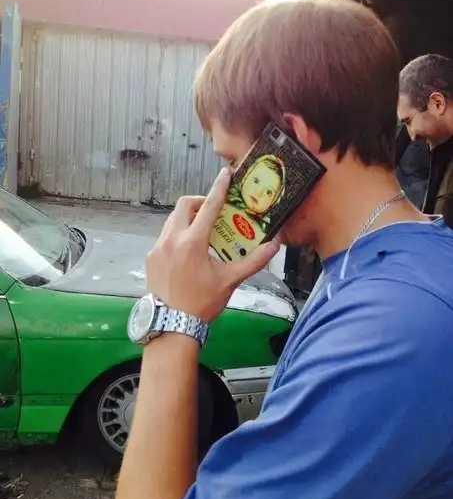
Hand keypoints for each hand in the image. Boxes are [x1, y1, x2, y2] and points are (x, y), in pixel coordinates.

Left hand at [146, 168, 279, 321]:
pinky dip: (177, 235)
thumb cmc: (202, 302)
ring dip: (187, 219)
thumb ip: (253, 262)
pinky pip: (164, 237)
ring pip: (172, 220)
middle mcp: (172, 239)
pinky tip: (186, 252)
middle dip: (198, 202)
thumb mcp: (230, 281)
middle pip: (183, 205)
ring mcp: (158, 247)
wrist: (171, 324)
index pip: (208, 206)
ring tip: (201, 232)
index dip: (218, 188)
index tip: (224, 174)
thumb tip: (274, 246)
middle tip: (212, 211)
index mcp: (193, 242)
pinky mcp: (151, 257)